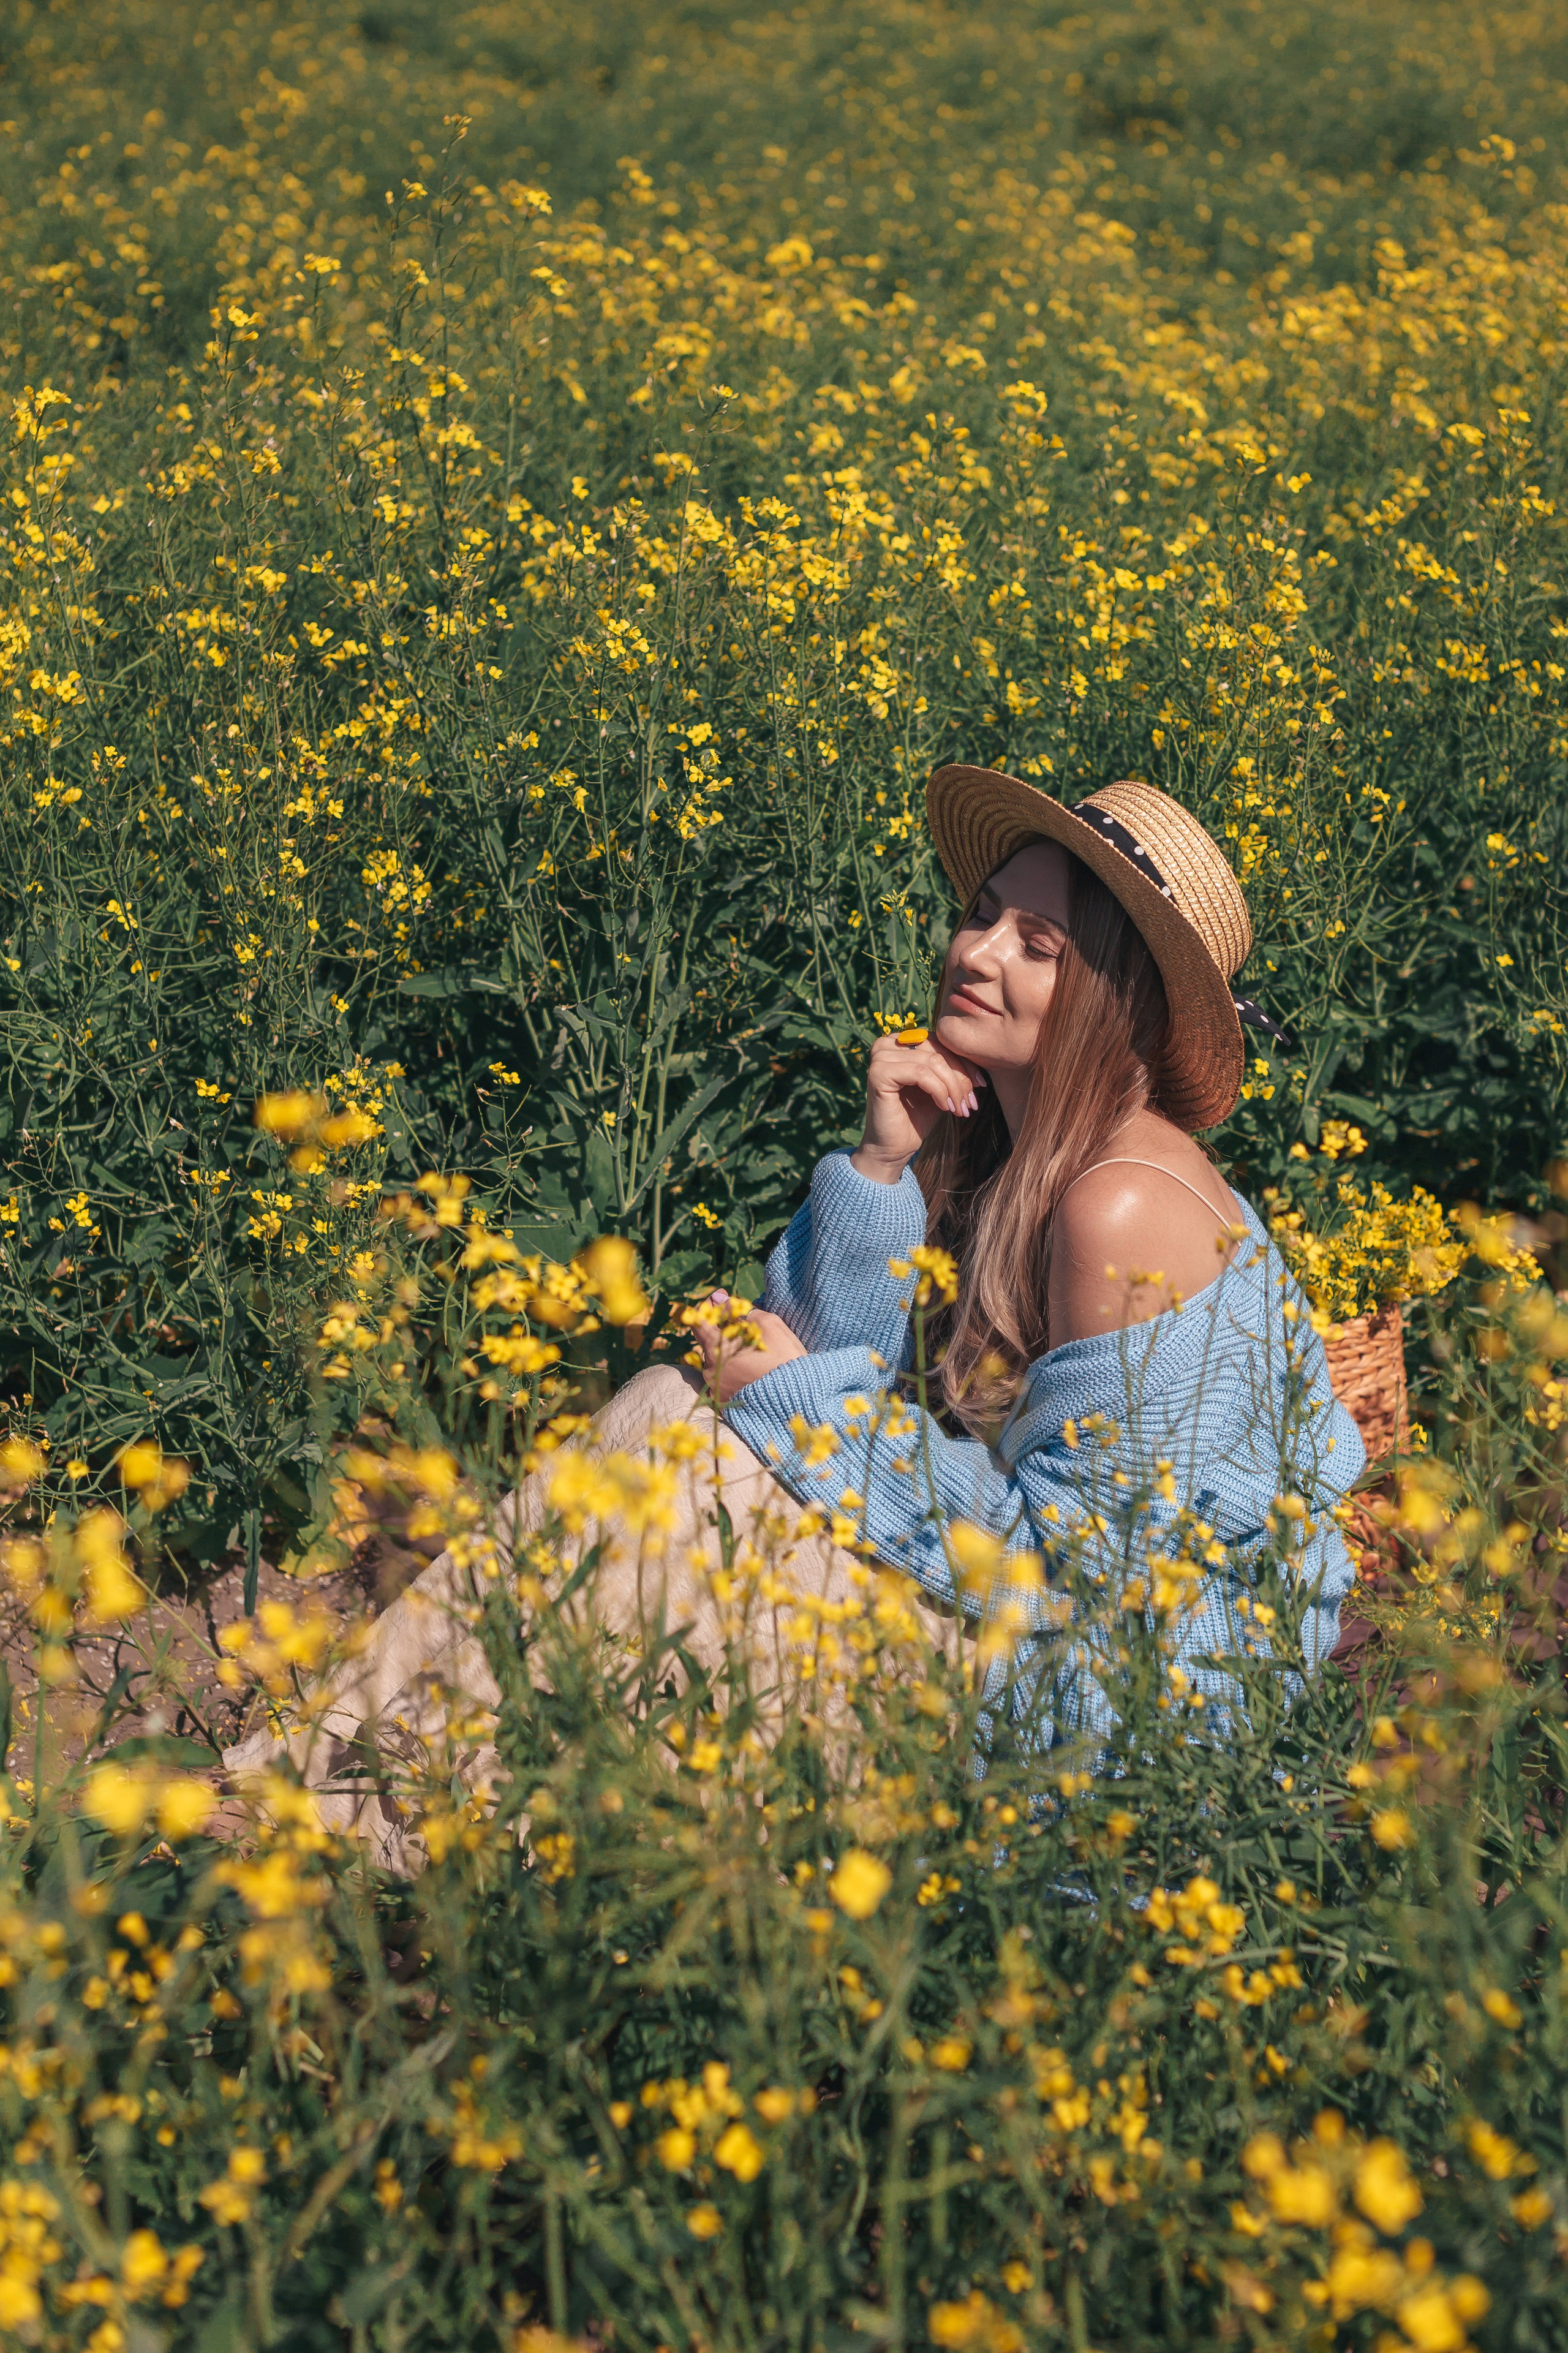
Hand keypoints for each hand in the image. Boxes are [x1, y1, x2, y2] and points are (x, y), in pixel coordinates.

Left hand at [689, 1294, 806, 1403]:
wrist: (797, 1398)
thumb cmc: (784, 1358)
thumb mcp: (767, 1324)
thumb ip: (739, 1309)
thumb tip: (720, 1298)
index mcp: (717, 1348)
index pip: (697, 1320)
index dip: (708, 1306)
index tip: (722, 1299)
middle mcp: (710, 1369)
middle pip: (708, 1340)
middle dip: (722, 1328)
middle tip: (742, 1323)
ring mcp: (715, 1387)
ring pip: (716, 1360)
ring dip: (728, 1350)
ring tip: (751, 1349)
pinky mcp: (724, 1401)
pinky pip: (722, 1378)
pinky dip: (732, 1369)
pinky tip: (751, 1367)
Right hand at [851, 1027, 987, 1183]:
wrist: (894, 1147)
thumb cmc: (917, 1116)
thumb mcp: (941, 1086)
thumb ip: (952, 1066)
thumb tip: (980, 1055)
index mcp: (901, 1041)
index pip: (941, 1041)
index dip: (965, 1062)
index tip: (981, 1084)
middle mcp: (887, 1043)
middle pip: (937, 1050)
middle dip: (961, 1077)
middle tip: (971, 1102)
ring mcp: (880, 1056)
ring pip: (932, 1062)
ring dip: (953, 1087)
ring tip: (960, 1109)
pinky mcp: (879, 1072)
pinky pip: (921, 1073)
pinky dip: (939, 1091)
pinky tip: (944, 1108)